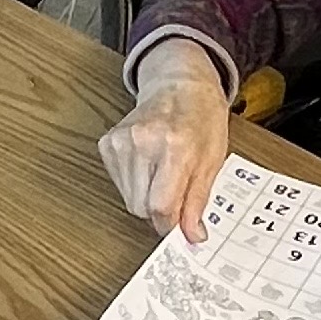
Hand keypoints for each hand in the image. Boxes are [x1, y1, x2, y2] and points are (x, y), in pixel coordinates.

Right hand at [98, 42, 231, 240]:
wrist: (179, 84)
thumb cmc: (201, 118)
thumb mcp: (213, 160)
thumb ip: (198, 201)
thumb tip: (192, 236)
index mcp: (175, 146)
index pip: (161, 206)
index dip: (171, 225)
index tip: (180, 228)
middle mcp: (143, 142)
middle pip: (141, 207)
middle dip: (160, 211)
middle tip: (177, 192)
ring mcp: (120, 141)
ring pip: (129, 199)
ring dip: (147, 198)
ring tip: (164, 173)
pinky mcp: (107, 143)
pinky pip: (119, 184)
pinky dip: (135, 184)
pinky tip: (149, 164)